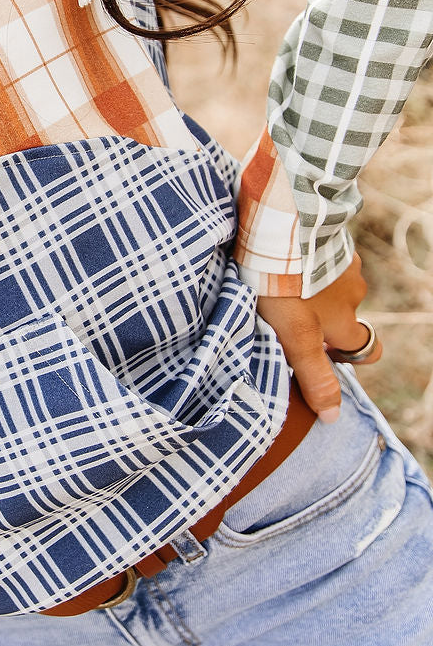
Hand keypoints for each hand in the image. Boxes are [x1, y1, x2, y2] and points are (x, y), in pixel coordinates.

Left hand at [257, 253, 381, 422]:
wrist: (284, 228)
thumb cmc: (287, 287)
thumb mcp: (297, 339)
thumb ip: (315, 376)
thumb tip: (332, 418)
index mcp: (347, 321)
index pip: (367, 349)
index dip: (350, 357)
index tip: (324, 354)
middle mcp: (354, 293)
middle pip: (345, 315)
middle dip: (323, 320)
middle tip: (289, 316)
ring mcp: (345, 263)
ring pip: (333, 285)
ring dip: (314, 288)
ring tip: (279, 284)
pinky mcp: (329, 238)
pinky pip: (323, 257)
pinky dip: (308, 262)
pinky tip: (283, 259)